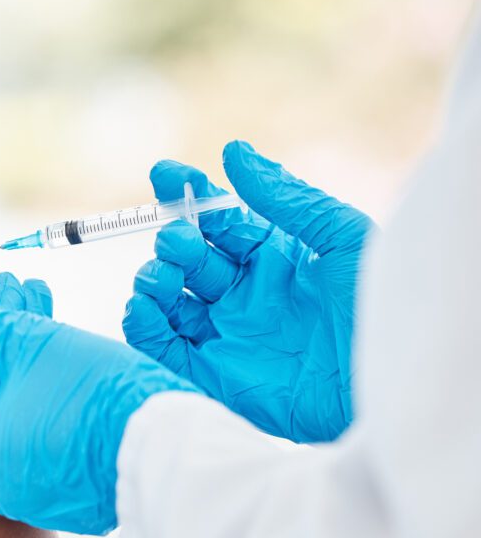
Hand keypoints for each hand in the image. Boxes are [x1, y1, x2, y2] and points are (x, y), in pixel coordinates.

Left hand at [0, 266, 199, 534]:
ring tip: (57, 320)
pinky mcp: (73, 498)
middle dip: (12, 339)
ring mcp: (36, 495)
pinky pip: (53, 440)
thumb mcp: (21, 338)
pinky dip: (60, 404)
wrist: (167, 448)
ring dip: (37, 366)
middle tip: (32, 295)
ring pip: (25, 414)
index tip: (9, 295)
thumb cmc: (91, 390)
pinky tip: (79, 370)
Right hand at [122, 141, 373, 442]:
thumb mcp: (342, 237)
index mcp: (274, 257)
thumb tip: (233, 150)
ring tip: (163, 277)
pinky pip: (163, 347)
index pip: (219, 219)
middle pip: (186, 257)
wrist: (394, 387)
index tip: (163, 173)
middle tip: (181, 242)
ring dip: (152, 280)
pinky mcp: (214, 375)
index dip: (188, 194)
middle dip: (173, 241)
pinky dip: (142, 326)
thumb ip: (284, 196)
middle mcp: (245, 294)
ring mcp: (227, 335)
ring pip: (166, 299)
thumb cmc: (381, 308)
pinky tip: (143, 308)